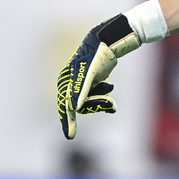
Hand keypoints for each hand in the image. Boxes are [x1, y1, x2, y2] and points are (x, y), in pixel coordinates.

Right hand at [57, 14, 140, 138]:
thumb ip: (81, 90)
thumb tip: (73, 108)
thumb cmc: (96, 55)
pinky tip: (110, 87)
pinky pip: (96, 98)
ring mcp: (82, 85)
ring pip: (90, 103)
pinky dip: (104, 96)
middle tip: (111, 106)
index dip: (67, 122)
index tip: (70, 136)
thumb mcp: (90, 73)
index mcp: (66, 82)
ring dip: (102, 102)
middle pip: (81, 106)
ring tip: (113, 100)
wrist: (108, 42)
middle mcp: (71, 85)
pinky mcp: (92, 84)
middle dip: (96, 106)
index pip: (64, 106)